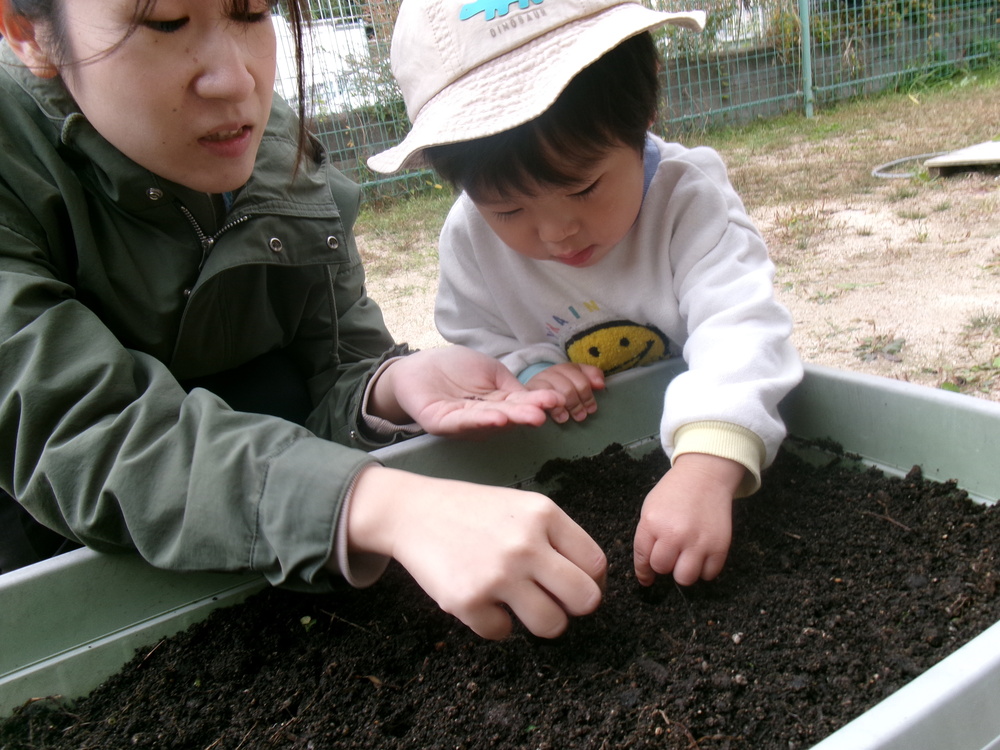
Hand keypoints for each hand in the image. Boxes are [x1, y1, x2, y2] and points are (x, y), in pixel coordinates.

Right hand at [345, 466, 606, 638]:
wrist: (415, 511)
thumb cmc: (475, 511)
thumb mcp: (522, 506)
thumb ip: (556, 536)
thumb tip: (591, 583)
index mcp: (544, 514)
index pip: (595, 564)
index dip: (591, 580)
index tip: (575, 584)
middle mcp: (526, 544)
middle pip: (585, 599)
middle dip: (574, 607)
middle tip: (554, 601)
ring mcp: (497, 574)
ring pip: (551, 625)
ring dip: (539, 621)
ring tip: (519, 604)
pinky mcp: (468, 600)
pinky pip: (502, 632)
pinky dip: (494, 622)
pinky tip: (482, 599)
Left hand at [369, 347, 564, 434]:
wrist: (418, 366)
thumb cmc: (455, 367)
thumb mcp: (490, 371)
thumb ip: (509, 385)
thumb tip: (534, 399)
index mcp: (497, 405)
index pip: (520, 404)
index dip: (538, 402)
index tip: (558, 399)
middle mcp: (483, 418)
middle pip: (507, 416)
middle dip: (526, 414)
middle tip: (544, 412)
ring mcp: (462, 422)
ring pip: (488, 422)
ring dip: (508, 420)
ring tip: (527, 416)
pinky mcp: (440, 423)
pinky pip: (461, 423)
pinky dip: (479, 421)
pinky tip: (496, 416)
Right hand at [525, 363, 604, 423]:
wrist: (530, 398)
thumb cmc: (559, 392)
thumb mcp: (576, 381)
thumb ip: (591, 377)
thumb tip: (601, 383)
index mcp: (564, 368)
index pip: (578, 375)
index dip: (587, 393)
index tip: (592, 408)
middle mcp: (550, 373)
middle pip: (568, 387)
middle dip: (577, 402)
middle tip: (582, 415)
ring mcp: (538, 382)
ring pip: (556, 393)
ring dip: (567, 406)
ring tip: (570, 418)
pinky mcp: (528, 393)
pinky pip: (541, 398)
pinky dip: (554, 408)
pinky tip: (560, 417)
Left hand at [633, 453, 744, 586]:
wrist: (706, 476)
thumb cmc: (674, 492)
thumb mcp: (651, 508)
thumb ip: (647, 536)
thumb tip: (648, 569)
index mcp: (652, 523)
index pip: (643, 558)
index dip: (643, 572)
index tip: (647, 578)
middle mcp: (674, 534)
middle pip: (663, 569)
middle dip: (664, 565)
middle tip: (670, 555)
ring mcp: (698, 541)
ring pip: (685, 578)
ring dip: (684, 571)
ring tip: (686, 558)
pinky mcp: (719, 546)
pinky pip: (709, 574)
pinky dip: (704, 569)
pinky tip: (702, 555)